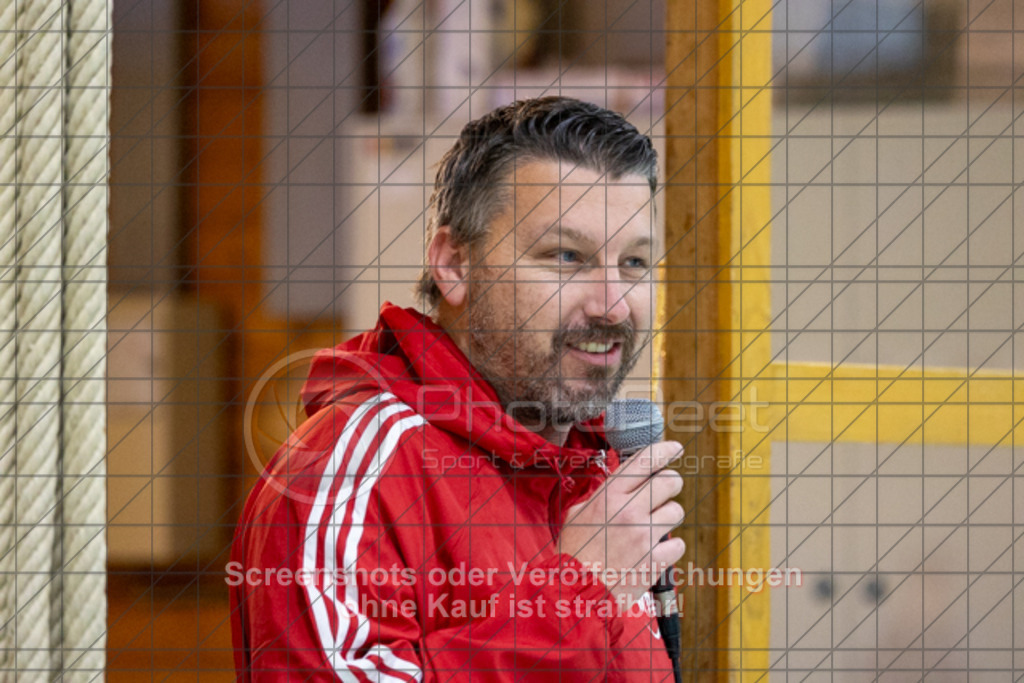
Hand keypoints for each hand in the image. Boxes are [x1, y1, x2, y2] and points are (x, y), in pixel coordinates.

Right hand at [558, 442, 685, 604]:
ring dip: (668, 517)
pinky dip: (669, 548)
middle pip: (671, 481)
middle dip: (670, 485)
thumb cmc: (572, 553)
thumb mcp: (577, 515)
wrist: (574, 593)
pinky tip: (654, 552)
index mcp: (609, 496)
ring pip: (677, 511)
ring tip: (653, 528)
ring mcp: (644, 536)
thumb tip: (621, 483)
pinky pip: (678, 544)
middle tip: (662, 495)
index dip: (665, 450)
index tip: (675, 447)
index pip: (644, 461)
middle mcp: (629, 511)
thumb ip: (602, 496)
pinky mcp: (654, 561)